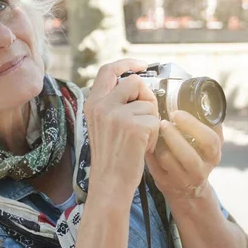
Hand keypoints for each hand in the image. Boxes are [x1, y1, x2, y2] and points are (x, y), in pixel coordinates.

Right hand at [84, 59, 159, 201]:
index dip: (126, 64)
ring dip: (151, 120)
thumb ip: (113, 103)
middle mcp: (102, 105)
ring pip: (148, 103)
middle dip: (146, 96)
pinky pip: (155, 120)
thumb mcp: (102, 124)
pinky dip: (154, 134)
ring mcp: (117, 115)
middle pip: (134, 82)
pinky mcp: (134, 127)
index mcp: (92, 103)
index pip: (108, 70)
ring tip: (140, 139)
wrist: (110, 182)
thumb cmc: (110, 156)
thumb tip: (137, 85)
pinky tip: (143, 147)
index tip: (141, 65)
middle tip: (146, 115)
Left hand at [145, 110, 223, 199]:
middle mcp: (203, 168)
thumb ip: (200, 123)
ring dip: (160, 144)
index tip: (177, 112)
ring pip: (171, 161)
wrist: (189, 190)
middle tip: (163, 121)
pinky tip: (148, 143)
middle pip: (190, 155)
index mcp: (214, 153)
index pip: (210, 139)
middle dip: (174, 136)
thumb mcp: (204, 142)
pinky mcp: (168, 185)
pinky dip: (151, 153)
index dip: (193, 124)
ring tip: (154, 131)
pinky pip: (157, 168)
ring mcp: (185, 180)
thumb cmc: (194, 154)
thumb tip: (186, 95)